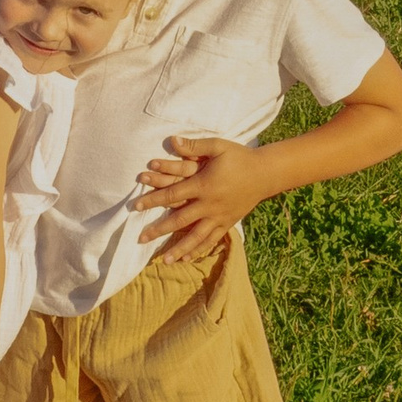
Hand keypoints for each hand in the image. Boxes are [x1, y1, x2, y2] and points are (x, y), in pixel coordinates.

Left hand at [134, 133, 263, 262]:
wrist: (266, 173)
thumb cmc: (240, 157)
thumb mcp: (218, 146)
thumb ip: (194, 146)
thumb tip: (172, 141)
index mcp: (203, 185)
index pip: (172, 195)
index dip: (152, 201)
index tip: (135, 207)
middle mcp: (209, 204)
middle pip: (179, 220)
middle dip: (159, 230)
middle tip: (140, 239)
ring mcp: (219, 216)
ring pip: (196, 236)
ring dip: (179, 248)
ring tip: (164, 260)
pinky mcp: (228, 222)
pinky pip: (212, 239)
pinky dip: (200, 250)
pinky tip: (188, 258)